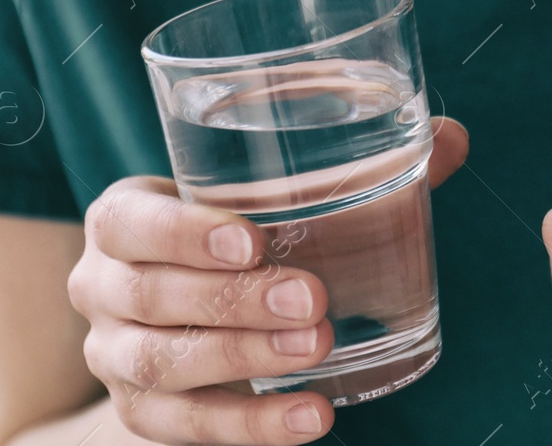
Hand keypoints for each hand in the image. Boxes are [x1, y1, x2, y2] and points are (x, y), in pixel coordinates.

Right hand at [67, 117, 468, 444]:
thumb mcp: (275, 197)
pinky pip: (187, 428)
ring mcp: (114, 357)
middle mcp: (100, 287)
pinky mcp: (141, 414)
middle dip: (234, 301)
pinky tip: (312, 419)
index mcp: (122, 218)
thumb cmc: (237, 235)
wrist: (180, 315)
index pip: (129, 221)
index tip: (254, 238)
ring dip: (244, 361)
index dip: (182, 231)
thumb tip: (450, 135)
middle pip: (149, 298)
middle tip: (313, 299)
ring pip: (163, 366)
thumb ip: (358, 167)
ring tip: (318, 350)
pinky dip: (252, 427)